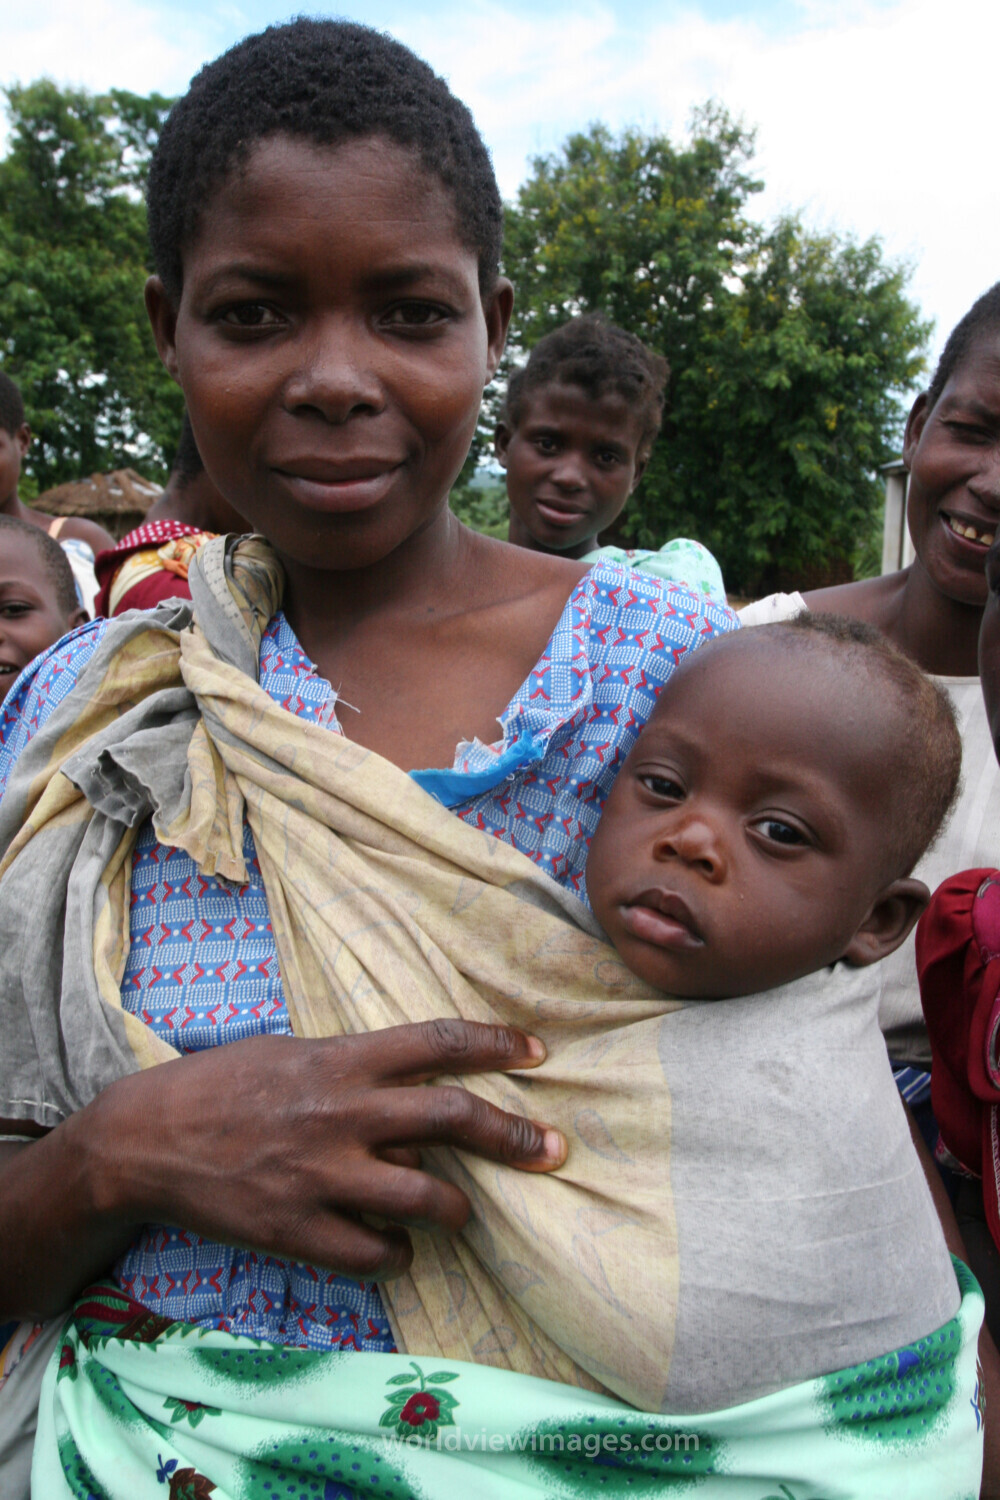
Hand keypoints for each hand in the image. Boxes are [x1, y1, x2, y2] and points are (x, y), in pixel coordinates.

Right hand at [90, 1019, 563, 1279]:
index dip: (495, 1044)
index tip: (538, 1052)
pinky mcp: (299, 1230)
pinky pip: (376, 1255)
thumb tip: (412, 1085)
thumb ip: (353, 1065)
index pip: (436, 1042)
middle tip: (553, 1151)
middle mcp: (342, 1113)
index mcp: (341, 1059)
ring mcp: (323, 1176)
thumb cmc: (220, 1085)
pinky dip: (399, 1255)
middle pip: (452, 1118)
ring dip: (459, 1209)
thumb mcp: (290, 1051)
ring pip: (427, 1198)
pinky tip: (397, 1248)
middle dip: (514, 1137)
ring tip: (464, 1212)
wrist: (145, 1141)